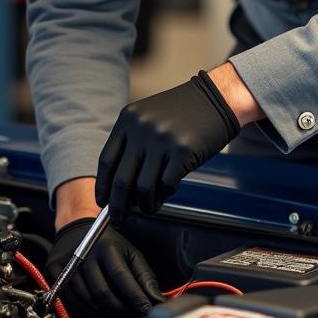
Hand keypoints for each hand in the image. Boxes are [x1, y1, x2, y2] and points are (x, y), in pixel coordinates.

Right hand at [45, 218, 162, 317]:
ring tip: (117, 315)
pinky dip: (87, 314)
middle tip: (131, 315)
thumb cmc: (106, 244)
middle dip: (121, 311)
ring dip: (105, 316)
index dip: (135, 298)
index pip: (122, 278)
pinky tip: (98, 313)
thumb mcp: (130, 253)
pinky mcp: (53, 274)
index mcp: (106, 247)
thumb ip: (144, 277)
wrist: (76, 230)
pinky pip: (71, 304)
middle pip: (103, 295)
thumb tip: (158, 300)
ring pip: (87, 303)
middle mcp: (84, 255)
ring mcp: (66, 265)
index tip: (145, 310)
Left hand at [96, 71, 239, 223]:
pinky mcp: (183, 151)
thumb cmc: (181, 113)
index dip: (102, 186)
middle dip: (118, 206)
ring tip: (150, 207)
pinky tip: (169, 191)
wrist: (215, 98)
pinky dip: (165, 194)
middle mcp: (141, 129)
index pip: (106, 161)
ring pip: (143, 187)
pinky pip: (167, 185)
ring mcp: (162, 140)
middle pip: (121, 179)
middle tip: (120, 219)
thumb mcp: (147, 118)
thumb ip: (132, 144)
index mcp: (127, 120)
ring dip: (145, 204)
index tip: (102, 202)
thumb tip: (120, 186)